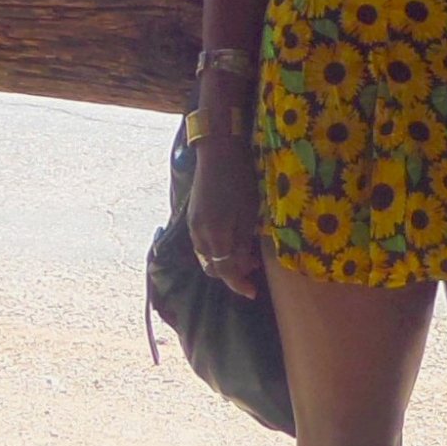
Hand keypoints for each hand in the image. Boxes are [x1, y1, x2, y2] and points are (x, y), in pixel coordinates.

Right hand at [189, 135, 263, 296]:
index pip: (225, 271)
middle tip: (253, 270)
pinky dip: (217, 250)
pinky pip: (203, 244)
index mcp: (215, 236)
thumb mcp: (248, 213)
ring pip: (207, 257)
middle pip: (213, 268)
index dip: (239, 284)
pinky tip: (231, 240)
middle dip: (233, 274)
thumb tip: (242, 266)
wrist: (217, 153)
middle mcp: (199, 235)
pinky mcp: (193, 217)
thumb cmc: (239, 180)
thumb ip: (242, 243)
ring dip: (224, 261)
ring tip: (246, 255)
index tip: (253, 292)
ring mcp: (193, 226)